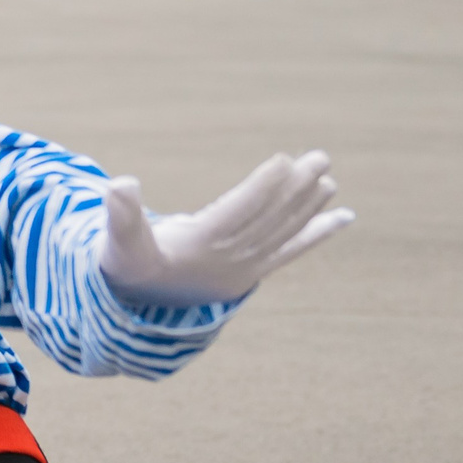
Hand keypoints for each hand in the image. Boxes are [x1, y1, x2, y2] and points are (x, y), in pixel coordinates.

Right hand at [98, 151, 353, 307]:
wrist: (139, 304)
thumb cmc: (128, 263)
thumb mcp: (118, 241)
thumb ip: (120, 213)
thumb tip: (120, 183)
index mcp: (198, 247)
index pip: (238, 213)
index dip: (261, 188)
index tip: (284, 161)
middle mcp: (229, 260)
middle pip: (269, 219)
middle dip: (296, 189)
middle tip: (319, 158)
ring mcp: (246, 267)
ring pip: (284, 231)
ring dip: (310, 205)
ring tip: (329, 178)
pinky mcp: (254, 272)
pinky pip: (291, 250)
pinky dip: (318, 233)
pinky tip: (344, 216)